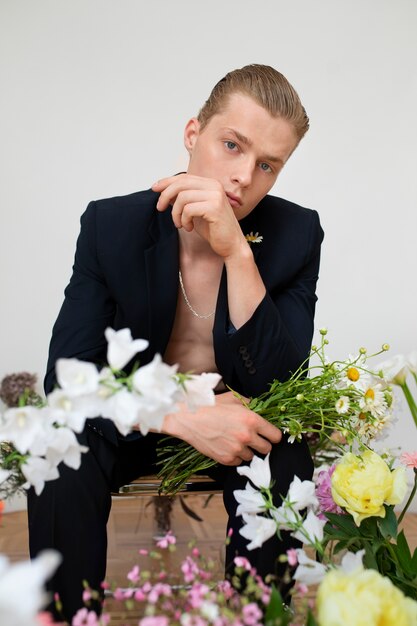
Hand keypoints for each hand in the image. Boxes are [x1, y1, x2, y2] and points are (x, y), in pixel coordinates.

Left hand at [152, 174, 246, 257]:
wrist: (231, 245)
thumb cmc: (214, 229)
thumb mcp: (195, 211)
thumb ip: (183, 200)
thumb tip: (164, 191)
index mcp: (210, 184)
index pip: (184, 177)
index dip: (166, 182)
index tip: (154, 189)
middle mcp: (214, 186)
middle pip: (181, 184)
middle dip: (165, 195)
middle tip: (160, 208)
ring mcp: (216, 196)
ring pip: (182, 197)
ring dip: (176, 213)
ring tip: (180, 224)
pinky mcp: (215, 207)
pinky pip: (188, 209)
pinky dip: (184, 220)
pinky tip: (189, 227)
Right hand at [162, 391, 281, 465]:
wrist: (189, 418)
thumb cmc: (210, 405)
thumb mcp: (233, 397)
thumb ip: (249, 403)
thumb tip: (258, 408)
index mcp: (252, 420)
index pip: (275, 436)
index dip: (273, 436)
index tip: (269, 436)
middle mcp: (247, 436)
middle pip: (267, 449)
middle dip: (262, 444)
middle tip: (253, 439)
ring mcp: (236, 449)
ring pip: (251, 457)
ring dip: (246, 450)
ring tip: (235, 440)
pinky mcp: (226, 459)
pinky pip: (238, 462)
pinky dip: (235, 456)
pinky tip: (226, 446)